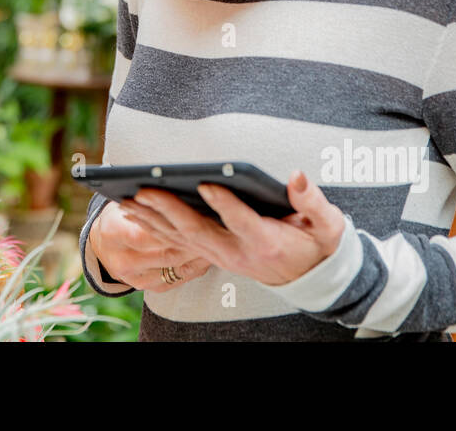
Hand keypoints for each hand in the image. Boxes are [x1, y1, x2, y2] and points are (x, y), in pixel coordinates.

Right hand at [90, 201, 212, 292]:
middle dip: (195, 240)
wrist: (104, 245)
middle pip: (167, 251)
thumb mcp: (125, 201)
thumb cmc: (120, 216)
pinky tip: (209, 254)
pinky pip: (179, 277)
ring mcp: (136, 278)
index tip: (197, 214)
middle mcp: (123, 260)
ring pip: (176, 266)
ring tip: (219, 238)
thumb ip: (147, 200)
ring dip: (200, 252)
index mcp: (113, 232)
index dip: (173, 225)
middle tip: (218, 227)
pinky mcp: (149, 287)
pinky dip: (196, 265)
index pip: (147, 231)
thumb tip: (180, 189)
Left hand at [121, 171, 344, 287]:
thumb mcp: (327, 225)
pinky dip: (153, 226)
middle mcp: (237, 252)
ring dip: (153, 218)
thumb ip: (312, 201)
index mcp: (267, 241)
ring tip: (128, 195)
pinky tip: (134, 209)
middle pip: (199, 231)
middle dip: (171, 210)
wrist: (310, 279)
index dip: (224, 203)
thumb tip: (296, 176)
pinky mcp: (211, 254)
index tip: (207, 182)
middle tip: (147, 187)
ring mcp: (221, 256)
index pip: (242, 221)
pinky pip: (177, 242)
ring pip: (180, 238)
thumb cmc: (318, 244)